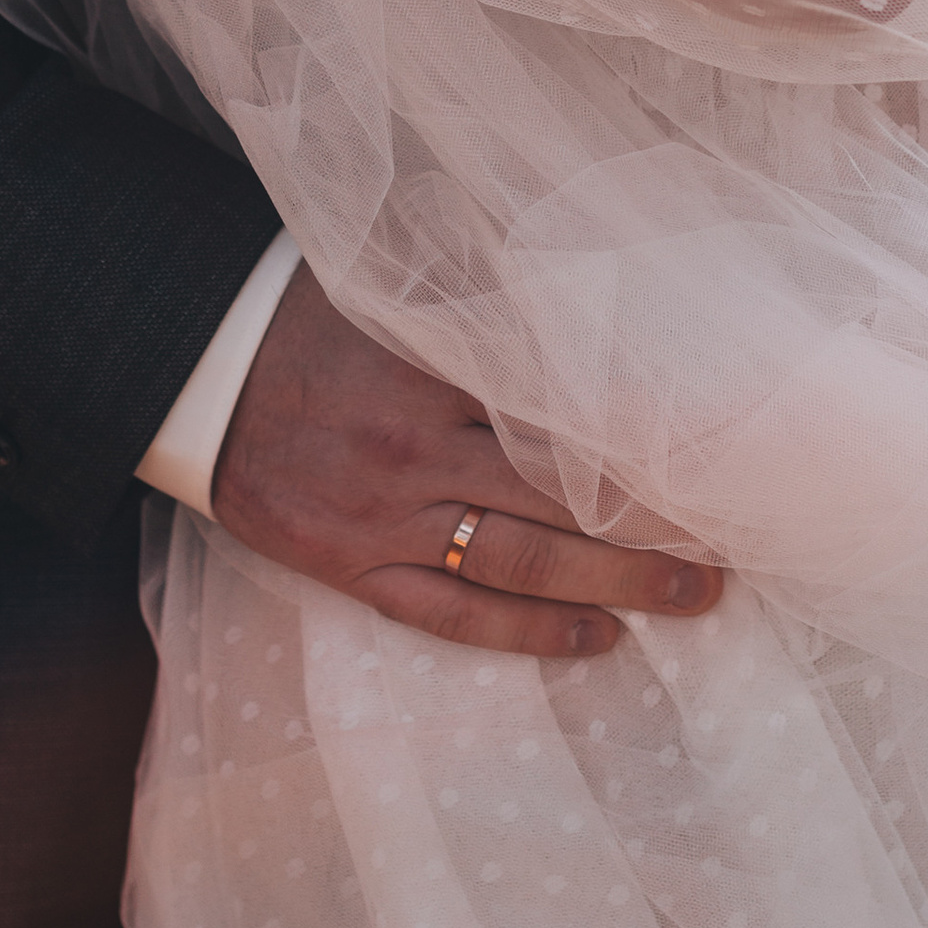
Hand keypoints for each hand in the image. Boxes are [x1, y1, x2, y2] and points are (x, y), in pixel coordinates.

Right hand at [210, 263, 723, 656]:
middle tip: (732, 545)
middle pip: (559, 496)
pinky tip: (595, 639)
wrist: (195, 366)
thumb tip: (587, 307)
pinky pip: (449, 615)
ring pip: (519, 562)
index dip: (642, 439)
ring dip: (615, 582)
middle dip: (653, 524)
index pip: (564, 412)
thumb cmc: (305, 312)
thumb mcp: (396, 288)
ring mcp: (384, 517)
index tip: (717, 453)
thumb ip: (483, 306)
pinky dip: (525, 632)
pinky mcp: (352, 567)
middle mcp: (417, 450)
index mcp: (434, 373)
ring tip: (692, 598)